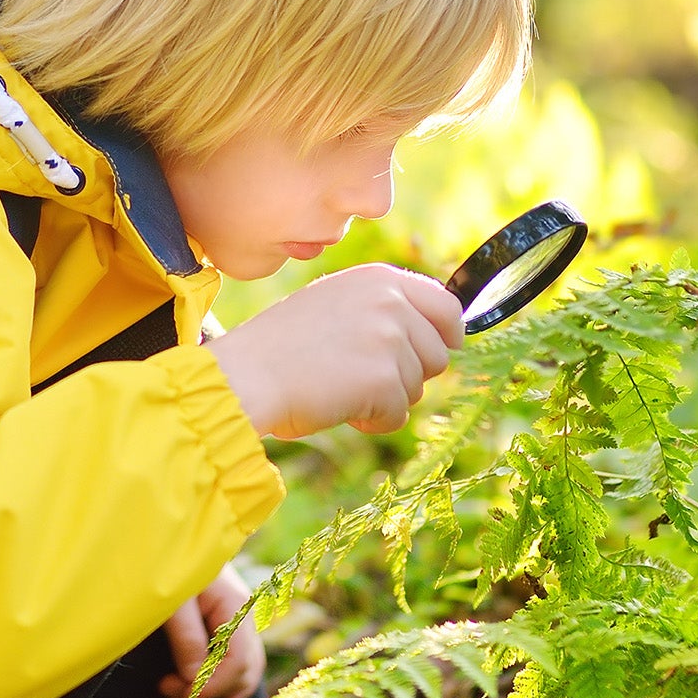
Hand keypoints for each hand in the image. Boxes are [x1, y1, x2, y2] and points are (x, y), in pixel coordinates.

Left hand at [161, 565, 265, 697]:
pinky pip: (237, 656)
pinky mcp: (225, 617)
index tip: (179, 694)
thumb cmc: (164, 557)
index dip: (211, 684)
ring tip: (180, 697)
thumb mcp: (171, 597)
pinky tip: (210, 693)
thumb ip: (186, 637)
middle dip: (209, 689)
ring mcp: (238, 615)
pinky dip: (225, 678)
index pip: (237, 659)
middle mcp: (243, 612)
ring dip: (216, 687)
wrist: (165, 528)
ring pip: (246, 665)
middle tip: (169, 694)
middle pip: (245, 667)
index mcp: (234, 603)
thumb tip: (194, 678)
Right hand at [206, 264, 464, 440]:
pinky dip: (372, 420)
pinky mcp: (385, 379)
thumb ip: (380, 309)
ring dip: (385, 398)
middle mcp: (390, 302)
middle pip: (437, 354)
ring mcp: (390, 339)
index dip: (448, 333)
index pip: (445, 304)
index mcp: (377, 278)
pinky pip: (399, 415)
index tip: (446, 348)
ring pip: (417, 387)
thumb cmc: (281, 346)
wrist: (248, 375)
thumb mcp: (333, 304)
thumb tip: (439, 339)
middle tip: (358, 376)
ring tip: (339, 387)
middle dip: (407, 374)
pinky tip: (338, 406)